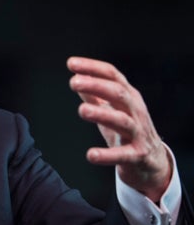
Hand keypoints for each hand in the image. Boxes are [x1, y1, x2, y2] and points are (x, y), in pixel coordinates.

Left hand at [67, 56, 171, 202]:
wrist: (152, 161)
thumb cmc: (127, 130)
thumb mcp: (112, 109)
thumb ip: (95, 94)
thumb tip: (78, 76)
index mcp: (128, 96)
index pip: (112, 76)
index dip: (93, 68)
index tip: (71, 63)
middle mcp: (135, 111)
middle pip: (118, 93)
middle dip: (96, 86)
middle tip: (74, 82)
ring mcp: (138, 132)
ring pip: (122, 120)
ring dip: (101, 114)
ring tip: (82, 110)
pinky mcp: (137, 154)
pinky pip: (122, 154)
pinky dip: (107, 155)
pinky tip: (91, 155)